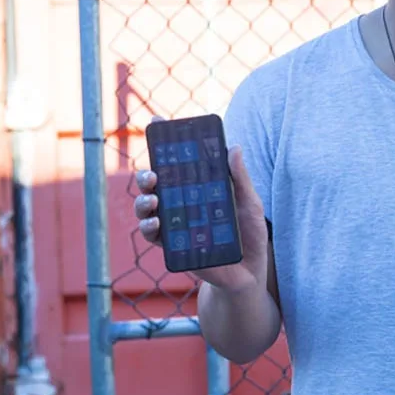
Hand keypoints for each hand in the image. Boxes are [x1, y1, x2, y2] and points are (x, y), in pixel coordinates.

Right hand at [134, 117, 267, 293]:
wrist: (250, 273)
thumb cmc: (251, 236)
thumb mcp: (250, 204)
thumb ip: (241, 179)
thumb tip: (235, 147)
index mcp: (198, 187)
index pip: (178, 161)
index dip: (164, 142)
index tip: (155, 121)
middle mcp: (181, 203)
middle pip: (155, 184)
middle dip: (146, 176)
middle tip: (153, 175)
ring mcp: (175, 225)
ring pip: (147, 208)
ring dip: (143, 202)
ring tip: (152, 201)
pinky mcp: (173, 247)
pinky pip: (153, 235)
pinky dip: (149, 227)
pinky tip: (155, 223)